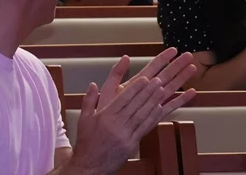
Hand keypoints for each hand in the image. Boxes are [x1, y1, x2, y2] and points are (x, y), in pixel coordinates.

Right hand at [70, 48, 196, 172]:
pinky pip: (144, 129)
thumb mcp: (83, 119)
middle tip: (157, 81)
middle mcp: (117, 126)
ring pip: (142, 116)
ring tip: (162, 91)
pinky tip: (159, 109)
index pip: (123, 99)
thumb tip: (92, 84)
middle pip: (135, 106)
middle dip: (148, 92)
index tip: (144, 79)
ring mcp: (125, 136)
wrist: (89, 166)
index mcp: (105, 117)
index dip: (135, 89)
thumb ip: (89, 100)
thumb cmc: (86, 142)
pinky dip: (153, 118)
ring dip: (153, 102)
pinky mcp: (131, 145)